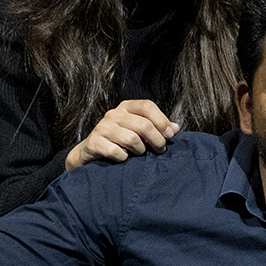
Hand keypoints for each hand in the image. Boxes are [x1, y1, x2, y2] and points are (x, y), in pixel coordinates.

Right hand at [63, 100, 178, 169]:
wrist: (90, 152)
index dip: (162, 121)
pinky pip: (117, 152)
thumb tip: (176, 128)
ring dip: (140, 151)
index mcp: (126, 107)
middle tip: (160, 150)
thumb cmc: (119, 141)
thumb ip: (156, 127)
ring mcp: (102, 127)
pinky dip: (124, 158)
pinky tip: (124, 158)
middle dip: (157, 141)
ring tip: (140, 154)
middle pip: (143, 125)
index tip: (170, 135)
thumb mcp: (137, 130)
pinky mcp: (94, 142)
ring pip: (132, 140)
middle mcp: (113, 114)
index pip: (147, 106)